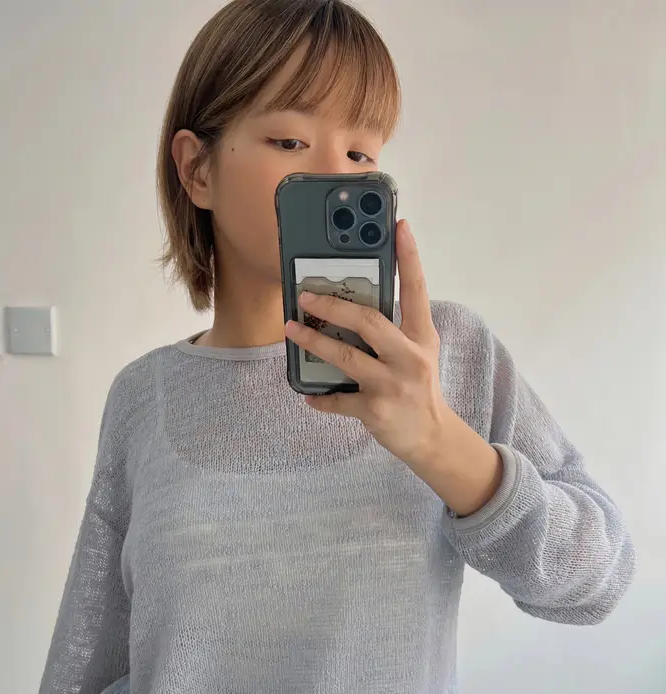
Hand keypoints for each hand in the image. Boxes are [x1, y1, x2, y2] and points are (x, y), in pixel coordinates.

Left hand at [286, 219, 445, 467]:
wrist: (432, 437)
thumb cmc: (419, 388)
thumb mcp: (418, 352)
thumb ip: (395, 328)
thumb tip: (352, 304)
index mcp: (421, 336)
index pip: (416, 289)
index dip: (409, 257)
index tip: (398, 226)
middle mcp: (409, 357)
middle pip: (368, 321)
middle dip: (332, 305)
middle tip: (305, 296)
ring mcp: (392, 384)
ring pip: (346, 357)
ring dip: (313, 342)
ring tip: (291, 330)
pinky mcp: (376, 410)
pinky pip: (338, 400)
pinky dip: (320, 398)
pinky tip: (308, 394)